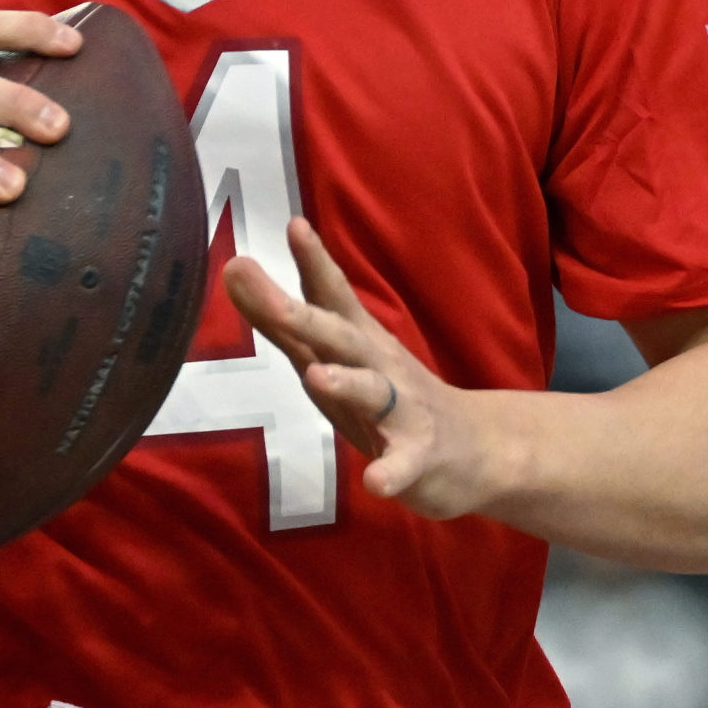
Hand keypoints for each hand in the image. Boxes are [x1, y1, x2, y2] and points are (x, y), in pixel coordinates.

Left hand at [224, 218, 493, 519]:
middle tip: (272, 301)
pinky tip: (376, 482)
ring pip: (373, 393)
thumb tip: (233, 268)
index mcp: (358, 340)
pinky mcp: (420, 458)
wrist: (475, 447)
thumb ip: (281, 319)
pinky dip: (392, 472)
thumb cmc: (387, 393)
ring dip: (346, 383)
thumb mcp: (331, 356)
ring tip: (317, 376)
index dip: (314, 261)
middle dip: (306, 318)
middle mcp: (380, 366)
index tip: (294, 225)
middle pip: (341, 337)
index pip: (332, 294)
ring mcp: (403, 411)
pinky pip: (404, 465)